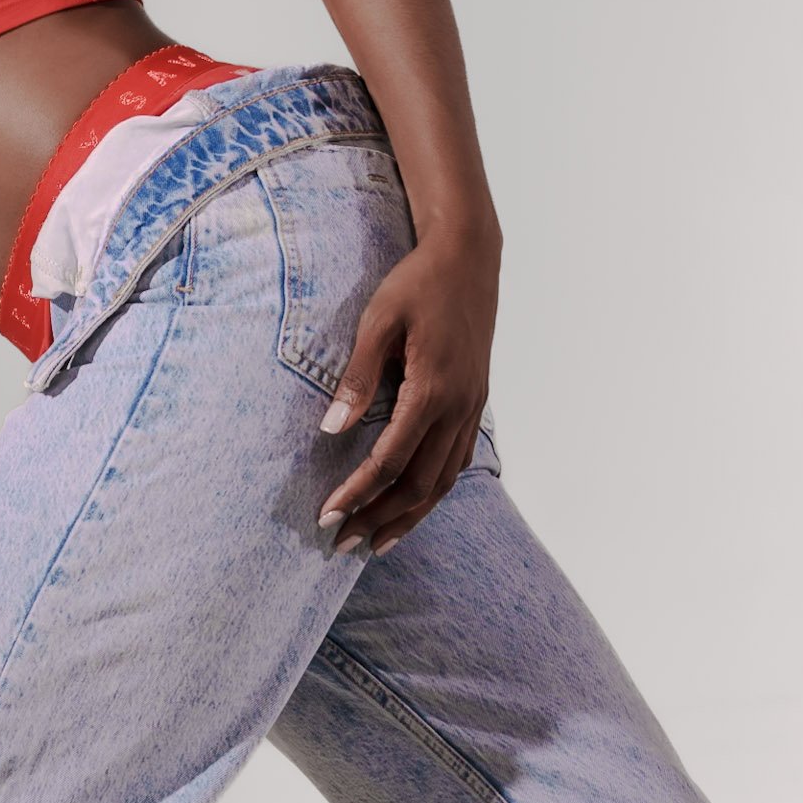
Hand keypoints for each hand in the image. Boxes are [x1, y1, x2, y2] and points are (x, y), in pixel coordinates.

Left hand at [316, 227, 498, 556]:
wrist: (468, 257)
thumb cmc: (417, 284)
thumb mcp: (378, 321)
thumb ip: (356, 378)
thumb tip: (332, 429)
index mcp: (432, 389)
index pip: (388, 461)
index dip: (356, 493)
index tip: (326, 516)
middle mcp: (458, 407)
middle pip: (418, 484)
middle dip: (379, 518)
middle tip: (342, 545)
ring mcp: (472, 407)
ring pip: (443, 481)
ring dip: (409, 515)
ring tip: (376, 541)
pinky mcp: (476, 402)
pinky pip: (456, 461)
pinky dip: (433, 490)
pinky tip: (413, 502)